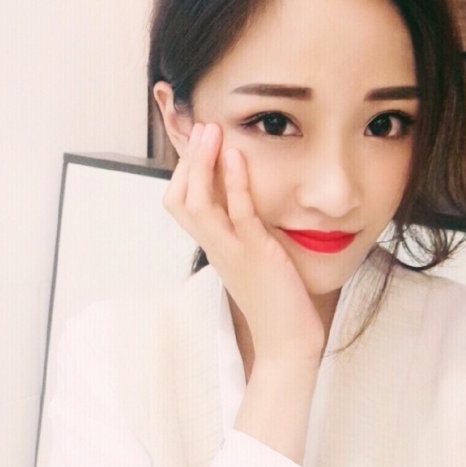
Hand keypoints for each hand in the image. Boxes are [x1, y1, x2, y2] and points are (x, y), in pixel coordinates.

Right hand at [163, 122, 324, 363]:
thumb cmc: (275, 298)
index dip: (184, 171)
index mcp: (214, 246)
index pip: (181, 204)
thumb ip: (245, 231)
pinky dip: (234, 183)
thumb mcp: (253, 257)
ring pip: (198, 203)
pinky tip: (236, 157)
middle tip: (202, 127)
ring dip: (202, 164)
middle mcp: (215, 247)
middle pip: (178, 199)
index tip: (199, 143)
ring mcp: (232, 251)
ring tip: (211, 131)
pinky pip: (237, 214)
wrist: (287, 339)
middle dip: (188, 160)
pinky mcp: (255, 255)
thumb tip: (248, 202)